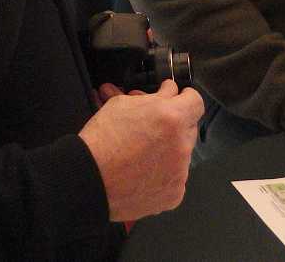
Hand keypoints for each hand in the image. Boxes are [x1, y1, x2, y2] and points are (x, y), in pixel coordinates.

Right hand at [79, 79, 203, 221]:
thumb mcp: (124, 103)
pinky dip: (164, 173)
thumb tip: (166, 91)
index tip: (178, 99)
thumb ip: (154, 96)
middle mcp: (181, 144)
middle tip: (152, 125)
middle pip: (188, 127)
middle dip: (173, 123)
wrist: (89, 178)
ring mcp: (179, 172)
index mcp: (172, 118)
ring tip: (143, 151)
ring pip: (182, 153)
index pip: (196, 101)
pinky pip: (176, 178)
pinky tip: (144, 171)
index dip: (185, 97)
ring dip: (168, 148)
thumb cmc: (102, 140)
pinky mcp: (173, 194)